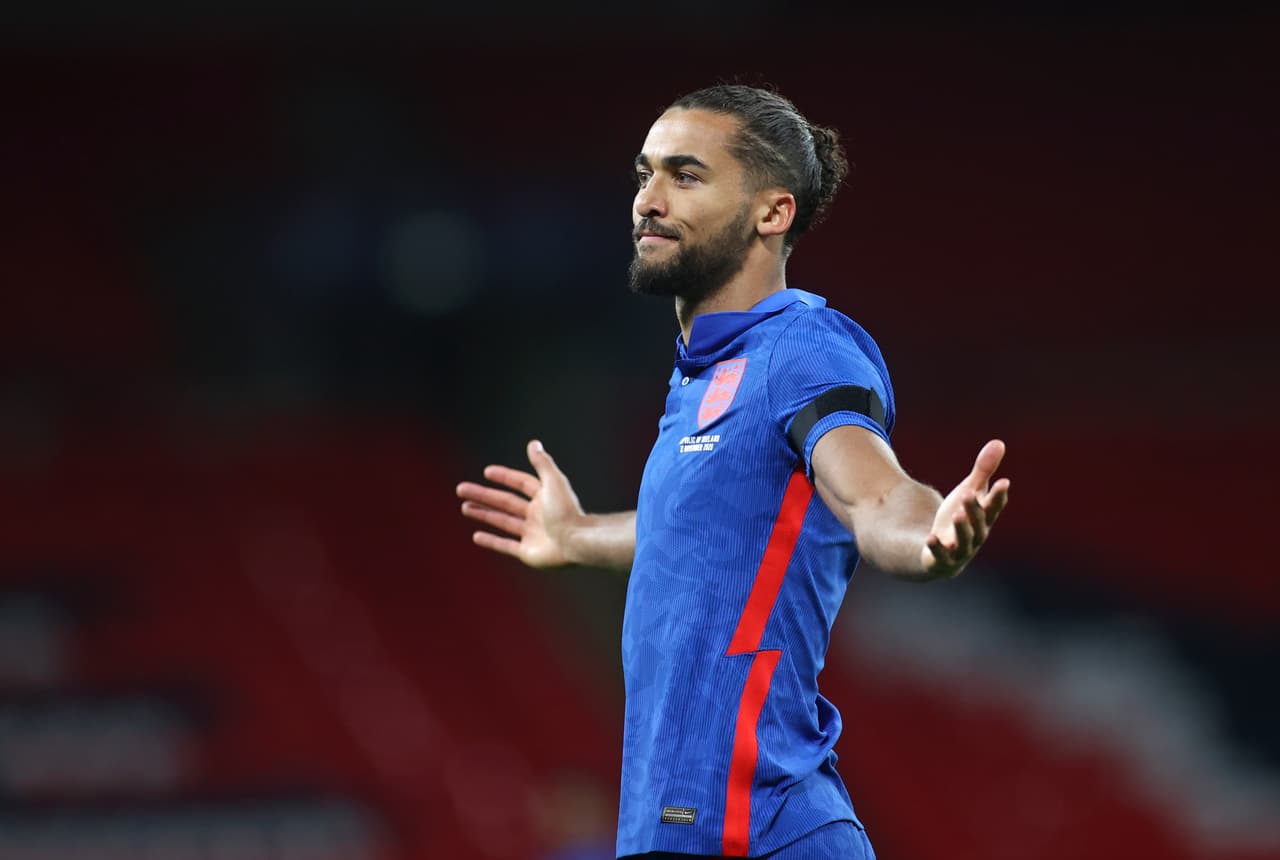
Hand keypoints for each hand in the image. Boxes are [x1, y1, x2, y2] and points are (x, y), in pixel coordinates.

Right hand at [456, 440, 584, 567]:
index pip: (521, 484)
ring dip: (483, 514)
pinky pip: (506, 546)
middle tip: (462, 489)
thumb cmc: (567, 511)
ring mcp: (532, 534)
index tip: (487, 472)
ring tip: (465, 507)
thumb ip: (542, 463)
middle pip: (506, 502)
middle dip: (484, 495)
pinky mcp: (528, 553)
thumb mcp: (554, 481)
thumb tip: (533, 443)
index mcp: (544, 498)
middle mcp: (537, 515)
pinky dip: (491, 541)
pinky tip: (476, 536)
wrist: (576, 542)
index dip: (505, 477)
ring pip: (502, 522)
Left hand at [921, 439, 1009, 578]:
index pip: (994, 507)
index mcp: (984, 519)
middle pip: (979, 522)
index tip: (1004, 481)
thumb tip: (999, 442)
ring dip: (962, 528)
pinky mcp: (942, 560)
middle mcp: (976, 536)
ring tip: (957, 513)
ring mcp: (960, 551)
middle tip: (969, 492)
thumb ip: (982, 471)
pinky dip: (937, 548)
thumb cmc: (959, 517)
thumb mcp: (968, 491)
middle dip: (975, 508)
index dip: (998, 495)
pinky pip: (940, 556)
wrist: (941, 552)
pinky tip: (931, 538)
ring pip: (964, 540)